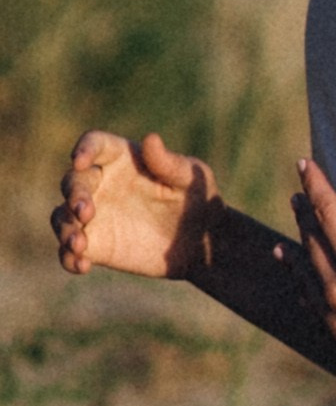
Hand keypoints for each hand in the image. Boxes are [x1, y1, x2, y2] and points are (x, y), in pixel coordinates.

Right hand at [52, 128, 218, 280]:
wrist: (204, 241)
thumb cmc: (199, 199)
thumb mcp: (192, 179)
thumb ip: (170, 163)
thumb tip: (150, 140)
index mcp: (122, 159)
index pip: (94, 144)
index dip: (84, 149)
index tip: (80, 161)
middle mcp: (101, 184)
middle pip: (73, 182)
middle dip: (74, 195)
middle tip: (85, 213)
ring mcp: (95, 216)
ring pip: (63, 217)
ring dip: (65, 229)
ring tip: (79, 245)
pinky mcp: (97, 245)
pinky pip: (71, 251)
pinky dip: (69, 258)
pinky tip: (81, 265)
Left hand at [294, 156, 335, 405]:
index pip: (330, 214)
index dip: (316, 187)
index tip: (304, 164)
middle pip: (313, 240)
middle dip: (305, 214)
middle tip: (297, 195)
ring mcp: (333, 314)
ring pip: (305, 272)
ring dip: (296, 249)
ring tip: (285, 238)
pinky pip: (310, 302)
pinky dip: (300, 284)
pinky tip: (300, 283)